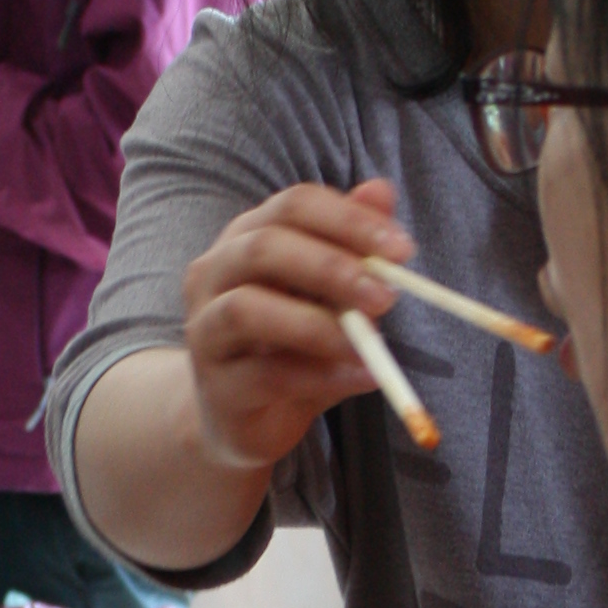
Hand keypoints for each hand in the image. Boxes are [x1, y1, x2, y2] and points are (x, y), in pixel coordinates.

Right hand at [183, 177, 410, 471]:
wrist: (243, 417)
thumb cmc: (291, 344)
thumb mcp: (329, 294)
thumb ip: (352, 246)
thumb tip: (381, 190)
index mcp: (246, 237)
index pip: (293, 206)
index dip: (349, 220)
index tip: (402, 249)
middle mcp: (214, 273)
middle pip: (264, 248)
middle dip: (331, 268)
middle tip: (386, 296)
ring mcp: (205, 329)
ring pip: (246, 309)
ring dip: (316, 325)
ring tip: (369, 343)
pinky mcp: (216, 385)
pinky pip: (263, 374)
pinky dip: (319, 376)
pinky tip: (361, 378)